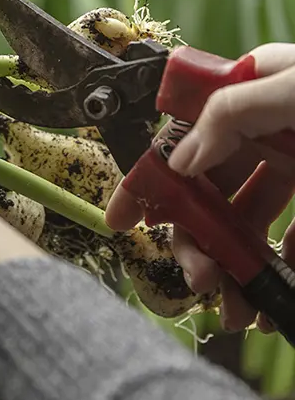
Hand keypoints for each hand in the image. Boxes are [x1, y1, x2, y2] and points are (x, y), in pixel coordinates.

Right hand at [106, 43, 294, 331]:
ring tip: (237, 307)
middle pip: (211, 191)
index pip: (183, 135)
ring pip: (250, 223)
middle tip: (199, 280)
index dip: (148, 177)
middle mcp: (270, 131)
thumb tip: (182, 157)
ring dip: (237, 265)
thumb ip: (231, 115)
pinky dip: (282, 271)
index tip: (121, 219)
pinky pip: (294, 241)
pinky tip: (275, 298)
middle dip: (197, 239)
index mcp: (254, 93)